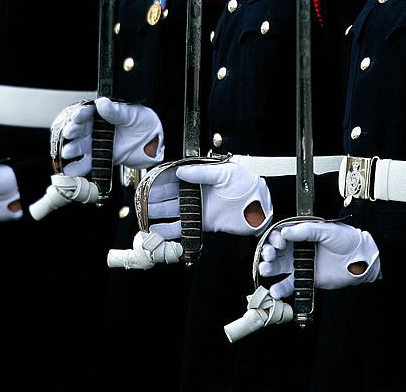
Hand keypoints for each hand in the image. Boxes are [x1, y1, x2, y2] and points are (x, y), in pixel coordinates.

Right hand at [57, 98, 162, 176]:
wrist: (154, 142)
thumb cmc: (142, 122)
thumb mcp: (131, 114)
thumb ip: (116, 112)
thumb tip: (102, 103)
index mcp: (101, 114)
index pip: (87, 113)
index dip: (81, 115)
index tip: (77, 117)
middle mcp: (96, 128)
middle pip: (80, 130)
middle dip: (73, 132)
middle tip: (69, 134)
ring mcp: (97, 143)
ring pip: (81, 146)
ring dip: (72, 149)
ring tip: (67, 152)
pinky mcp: (101, 157)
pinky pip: (88, 163)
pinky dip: (78, 168)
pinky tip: (70, 170)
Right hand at [141, 162, 271, 238]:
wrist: (262, 204)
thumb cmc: (247, 183)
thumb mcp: (225, 173)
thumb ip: (201, 174)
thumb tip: (179, 172)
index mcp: (199, 178)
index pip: (173, 180)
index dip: (159, 183)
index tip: (147, 187)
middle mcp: (196, 194)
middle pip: (169, 198)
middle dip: (155, 202)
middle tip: (142, 206)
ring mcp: (200, 210)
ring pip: (174, 214)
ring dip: (160, 218)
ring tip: (146, 222)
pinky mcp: (205, 224)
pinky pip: (185, 228)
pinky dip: (173, 232)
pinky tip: (162, 234)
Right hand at [259, 221, 380, 298]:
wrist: (360, 259)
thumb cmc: (345, 239)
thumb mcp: (326, 230)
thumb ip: (305, 231)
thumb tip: (284, 232)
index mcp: (300, 234)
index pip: (280, 235)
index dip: (274, 238)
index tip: (278, 243)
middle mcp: (296, 249)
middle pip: (275, 251)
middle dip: (267, 252)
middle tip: (268, 255)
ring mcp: (300, 264)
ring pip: (277, 267)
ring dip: (268, 268)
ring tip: (265, 270)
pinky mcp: (306, 279)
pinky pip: (289, 285)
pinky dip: (280, 289)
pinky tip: (274, 291)